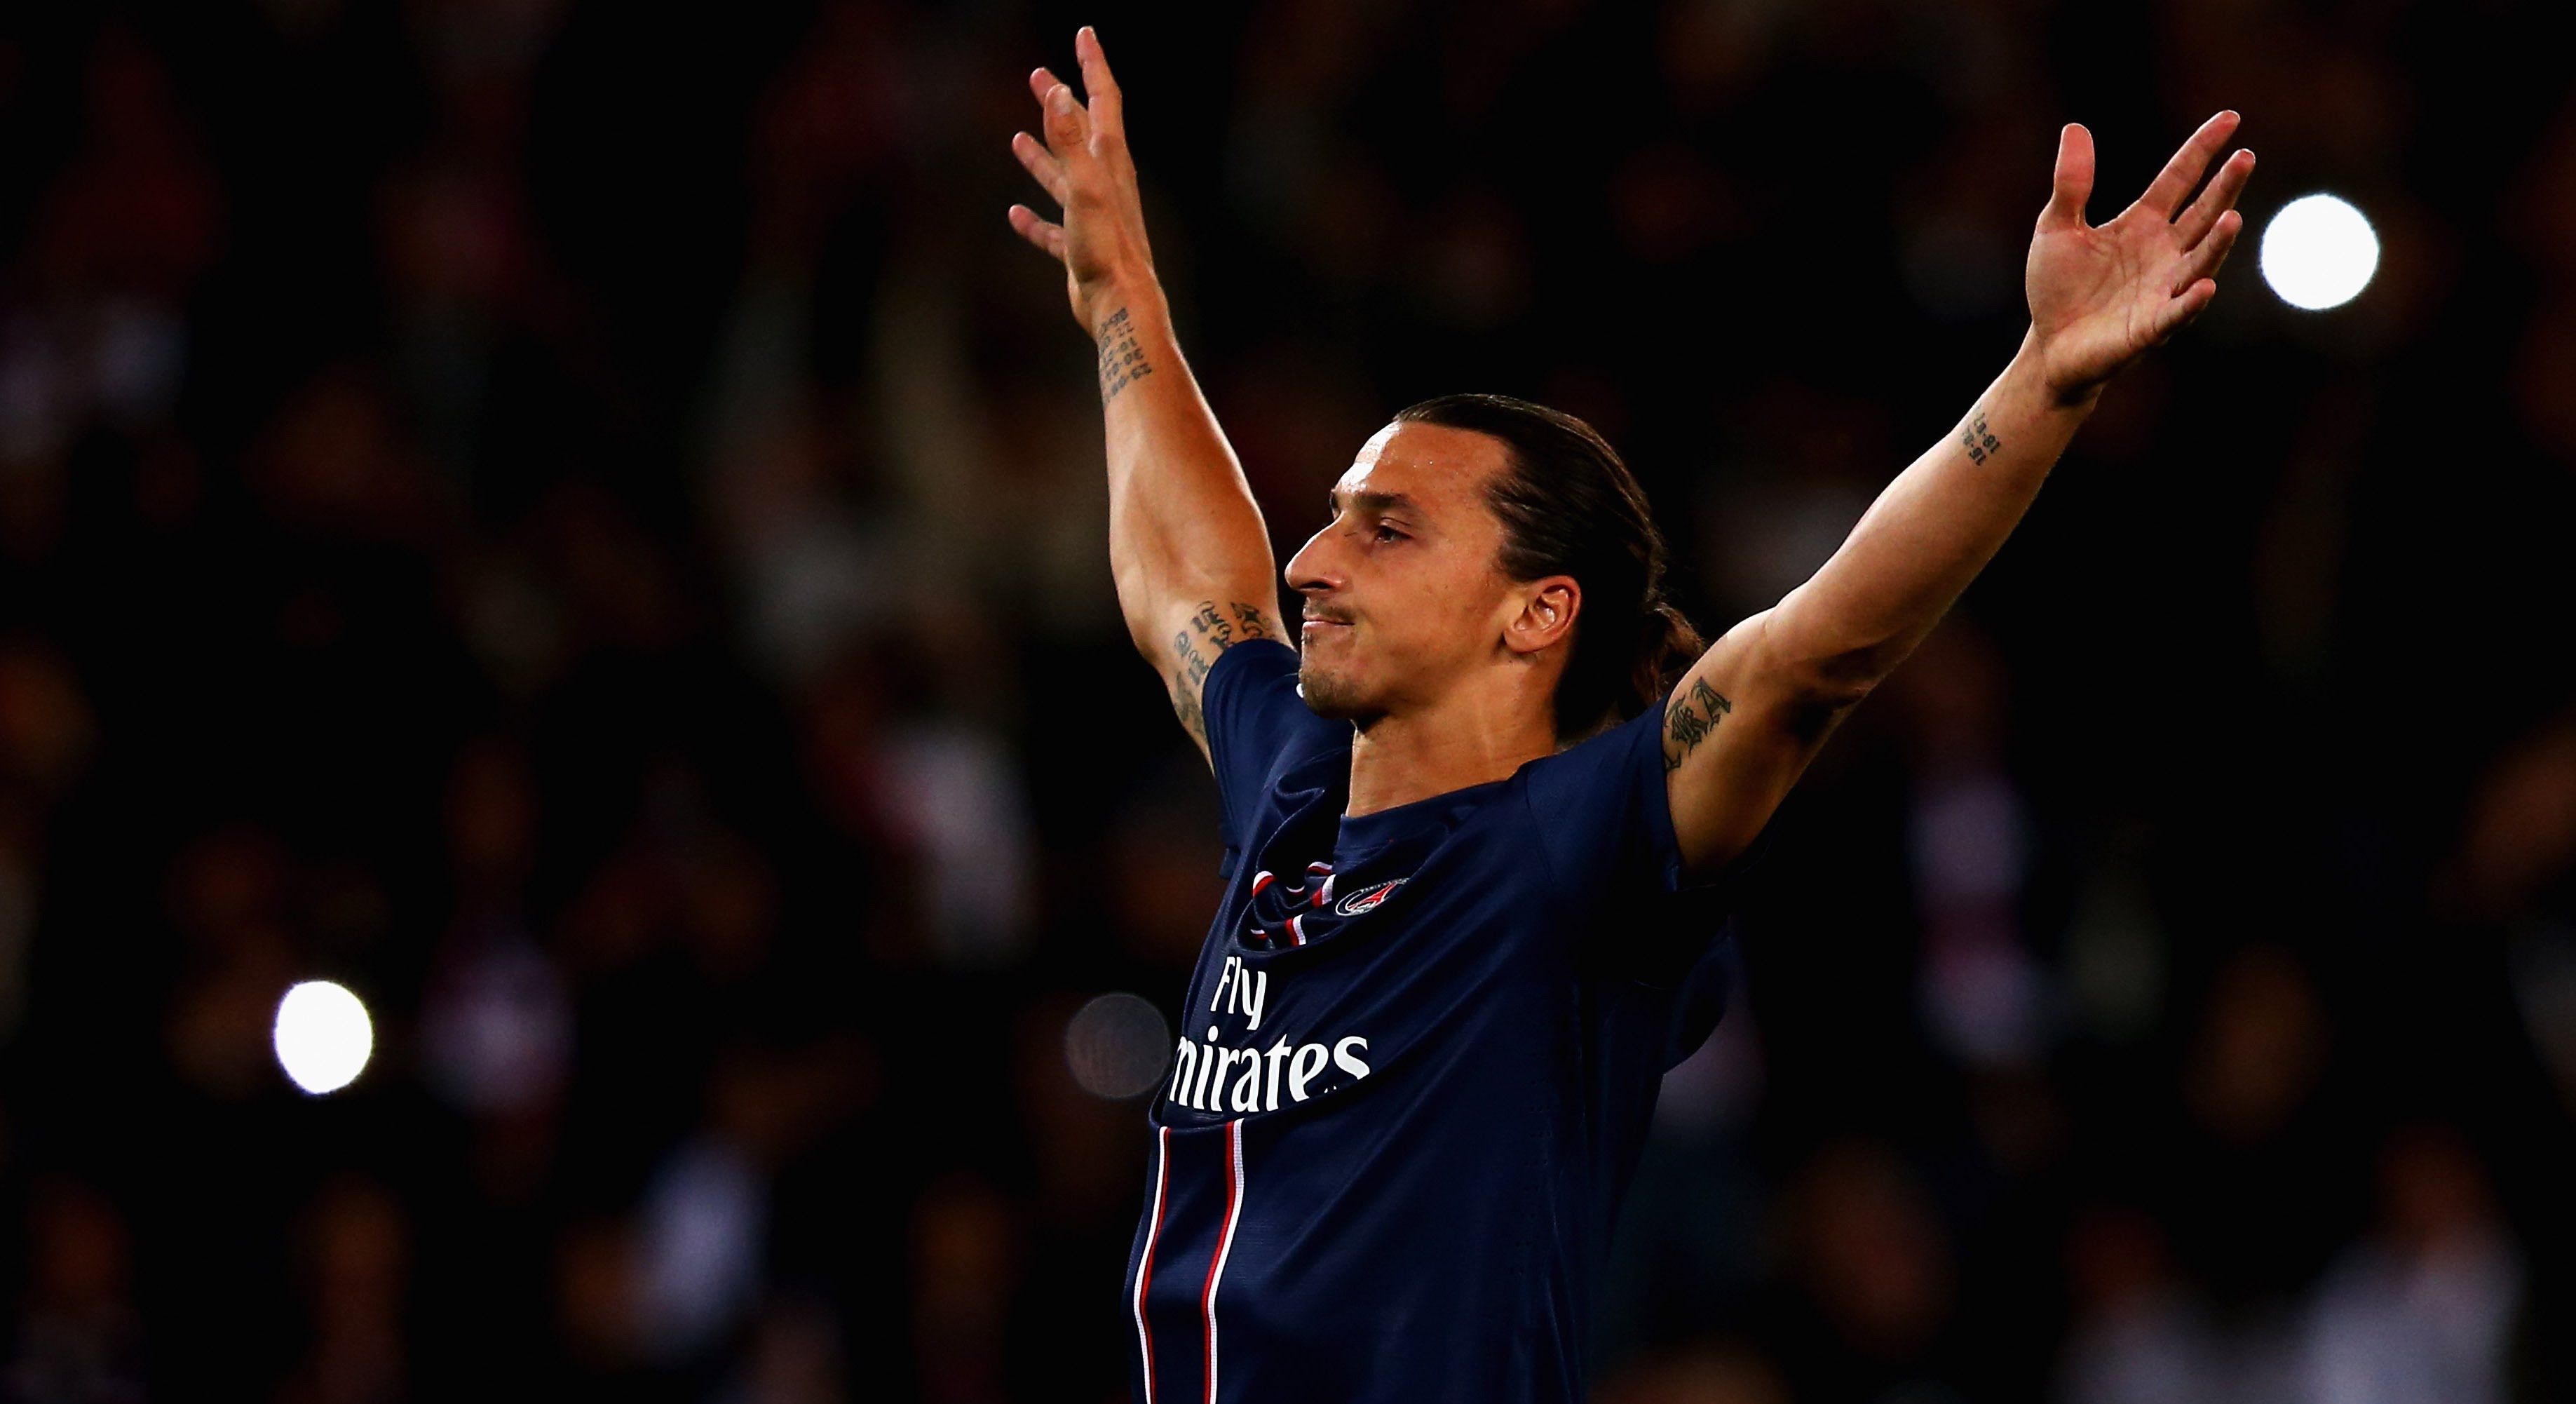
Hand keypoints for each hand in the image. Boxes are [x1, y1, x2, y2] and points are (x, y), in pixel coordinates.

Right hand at [1008, 27, 1156, 334]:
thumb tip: (1059, 92)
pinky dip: (1034, 220)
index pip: (1103, 101)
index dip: (1092, 65)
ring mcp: (1092, 217)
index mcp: (1109, 163)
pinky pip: (1052, 228)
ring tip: (1017, 138)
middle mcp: (1104, 185)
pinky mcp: (1081, 249)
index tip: (1085, 34)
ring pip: (1063, 177)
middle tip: (1039, 76)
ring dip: (1043, 156)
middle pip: (1082, 132)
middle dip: (1061, 102)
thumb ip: (1070, 141)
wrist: (1121, 306)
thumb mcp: (1084, 189)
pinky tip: (1015, 216)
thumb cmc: (1107, 250)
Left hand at [2025, 113, 2254, 402]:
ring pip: (2200, 261)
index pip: (2180, 178)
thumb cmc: (2058, 287)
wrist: (2049, 345)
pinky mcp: (2151, 327)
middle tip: (2245, 158)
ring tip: (2233, 218)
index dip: (2203, 149)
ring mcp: (2163, 288)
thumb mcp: (2055, 227)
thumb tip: (2075, 127)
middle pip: (2203, 214)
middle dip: (2225, 188)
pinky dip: (2191, 301)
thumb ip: (2071, 184)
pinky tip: (2205, 287)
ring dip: (2217, 243)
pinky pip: (2176, 312)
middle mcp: (2164, 252)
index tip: (2231, 119)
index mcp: (2143, 223)